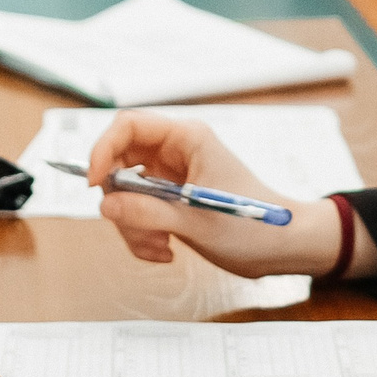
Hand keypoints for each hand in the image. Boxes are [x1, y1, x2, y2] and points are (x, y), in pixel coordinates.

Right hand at [86, 109, 376, 279]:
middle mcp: (175, 152)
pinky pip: (138, 214)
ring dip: (134, 226)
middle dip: (121, 202)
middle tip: (136, 228)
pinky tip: (166, 250)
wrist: (282, 247)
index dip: (103, 149)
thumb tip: (105, 206)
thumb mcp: (197, 220)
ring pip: (124, 194)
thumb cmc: (254, 224)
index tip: (94, 183)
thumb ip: (148, 213)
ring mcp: (171, 177)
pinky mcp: (171, 201)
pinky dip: (143, 235)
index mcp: (187, 139)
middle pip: (119, 163)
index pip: (128, 126)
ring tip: (161, 246)